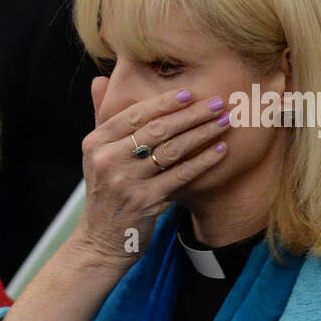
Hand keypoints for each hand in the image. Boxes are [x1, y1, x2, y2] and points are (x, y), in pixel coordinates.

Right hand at [71, 77, 230, 261]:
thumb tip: (101, 79)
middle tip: (217, 103)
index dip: (163, 103)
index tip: (188, 93)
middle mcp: (108, 160)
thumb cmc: (106, 192)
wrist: (101, 241)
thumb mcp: (96, 155)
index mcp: (96, 143)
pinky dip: (202, 162)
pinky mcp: (145, 202)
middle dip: (191, 115)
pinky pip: (180, 176)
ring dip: (201, 134)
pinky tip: (220, 152)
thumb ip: (102, 117)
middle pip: (157, 130)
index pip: (134, 114)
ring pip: (171, 151)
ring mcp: (126, 182)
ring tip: (224, 123)